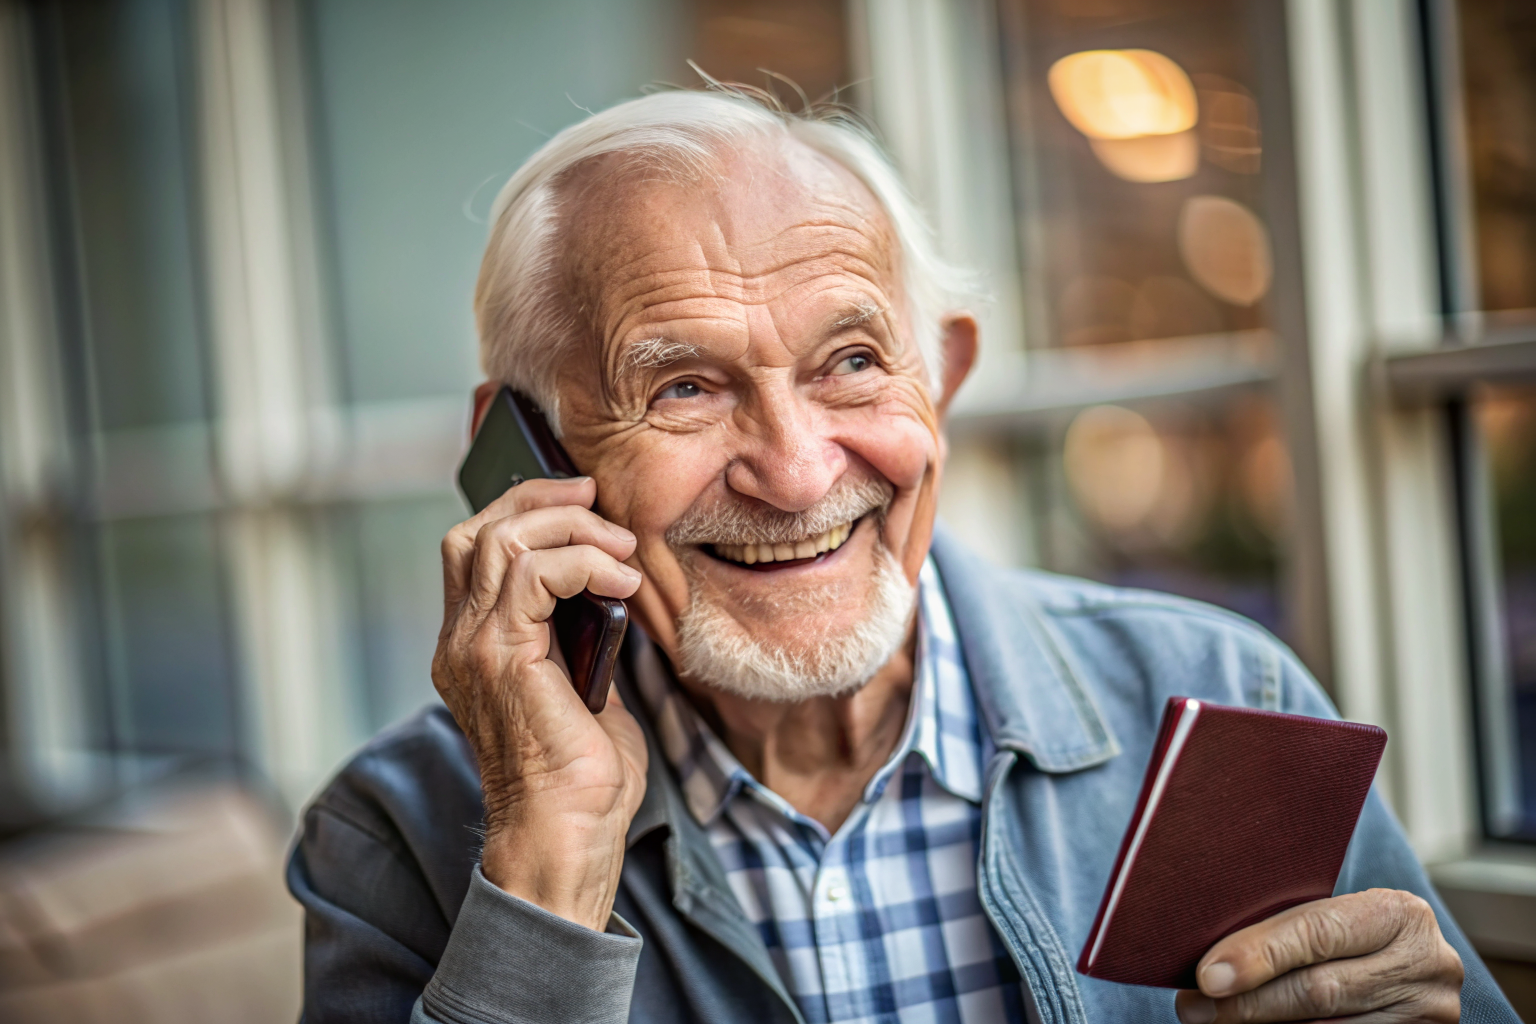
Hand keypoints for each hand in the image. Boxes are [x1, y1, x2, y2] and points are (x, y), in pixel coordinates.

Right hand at [432, 476, 647, 930]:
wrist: (568, 836)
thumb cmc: (584, 777)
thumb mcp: (585, 685)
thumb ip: (581, 634)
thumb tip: (612, 586)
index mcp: (473, 646)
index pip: (475, 549)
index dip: (524, 509)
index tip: (584, 501)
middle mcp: (460, 642)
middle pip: (479, 531)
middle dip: (543, 500)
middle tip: (599, 502)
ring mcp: (472, 649)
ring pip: (502, 540)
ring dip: (571, 527)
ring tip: (620, 547)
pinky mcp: (500, 659)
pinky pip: (531, 575)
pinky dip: (584, 562)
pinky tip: (623, 582)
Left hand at [1175, 889, 1462, 1022]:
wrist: (1407, 965)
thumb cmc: (1348, 933)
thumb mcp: (1335, 915)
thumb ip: (1291, 927)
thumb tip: (1211, 958)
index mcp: (1399, 913)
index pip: (1317, 933)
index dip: (1258, 956)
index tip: (1207, 976)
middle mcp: (1426, 964)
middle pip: (1320, 990)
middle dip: (1248, 1002)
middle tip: (1193, 1008)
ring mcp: (1429, 1013)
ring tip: (1212, 1021)